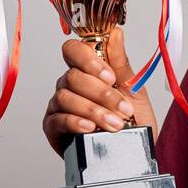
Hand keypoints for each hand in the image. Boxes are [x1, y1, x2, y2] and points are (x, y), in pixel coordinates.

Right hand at [41, 26, 158, 158]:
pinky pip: (58, 119)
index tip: (110, 76)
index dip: (89, 60)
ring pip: (66, 97)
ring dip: (94, 111)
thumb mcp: (133, 91)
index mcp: (88, 70)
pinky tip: (90, 128)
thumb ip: (121, 64)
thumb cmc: (133, 121)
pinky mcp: (53, 127)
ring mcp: (60, 105)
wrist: (132, 154)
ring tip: (115, 125)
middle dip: (102, 94)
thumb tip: (116, 33)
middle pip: (73, 76)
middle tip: (124, 109)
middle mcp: (70, 85)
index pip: (74, 50)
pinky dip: (76, 122)